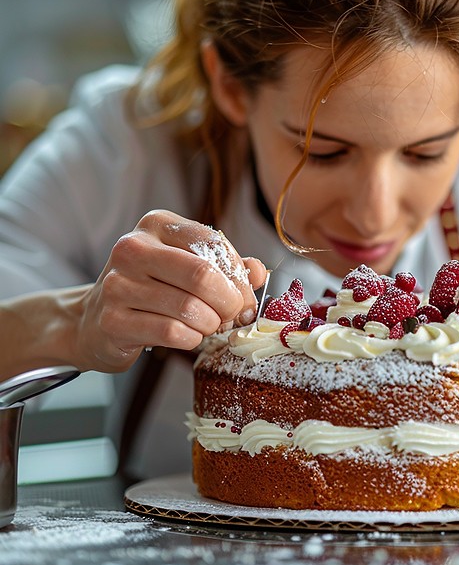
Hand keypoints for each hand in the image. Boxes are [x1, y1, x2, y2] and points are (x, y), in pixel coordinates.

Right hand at [74, 210, 267, 371]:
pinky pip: (173, 333)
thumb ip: (228, 266)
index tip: (244, 297)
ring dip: (211, 325)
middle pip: (203, 276)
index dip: (239, 276)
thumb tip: (258, 272)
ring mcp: (118, 284)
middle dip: (230, 303)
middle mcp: (133, 248)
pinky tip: (188, 337)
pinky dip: (192, 339)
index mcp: (157, 225)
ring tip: (208, 326)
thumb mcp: (189, 266)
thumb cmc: (153, 290)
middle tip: (233, 317)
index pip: (214, 243)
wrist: (94, 321)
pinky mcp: (112, 320)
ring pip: (191, 308)